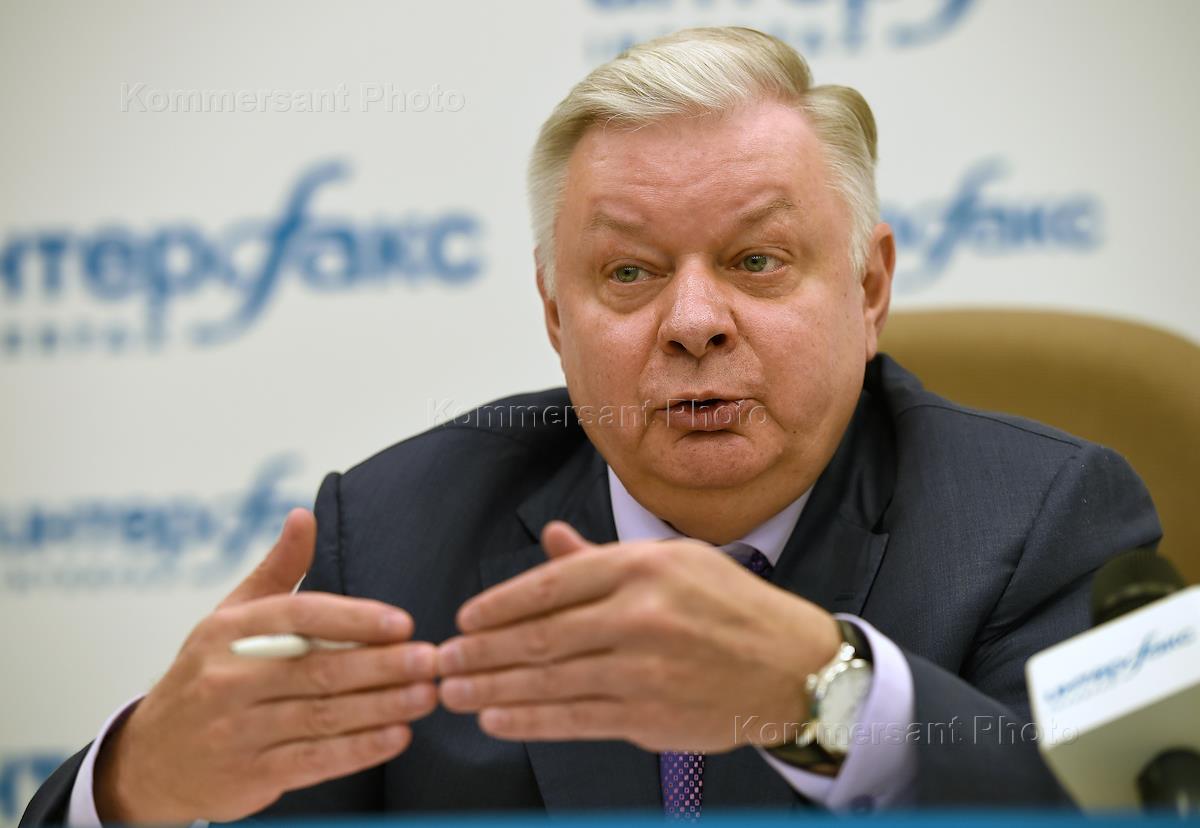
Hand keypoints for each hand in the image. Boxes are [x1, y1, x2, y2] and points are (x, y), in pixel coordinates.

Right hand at [94, 509, 437, 823]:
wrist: (151, 760)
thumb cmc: (205, 675)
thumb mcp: (228, 618)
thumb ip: (276, 569)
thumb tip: (304, 514)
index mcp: (229, 634)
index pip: (300, 618)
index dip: (355, 619)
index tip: (403, 623)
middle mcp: (230, 680)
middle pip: (320, 670)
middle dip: (383, 665)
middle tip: (431, 659)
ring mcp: (238, 731)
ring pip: (324, 716)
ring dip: (382, 707)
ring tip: (427, 695)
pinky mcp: (251, 775)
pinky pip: (315, 760)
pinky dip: (360, 749)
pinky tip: (398, 736)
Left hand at [436, 521, 839, 752]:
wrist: (793, 666)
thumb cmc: (730, 605)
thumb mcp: (675, 562)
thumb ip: (605, 558)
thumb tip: (552, 541)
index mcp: (644, 567)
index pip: (551, 584)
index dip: (499, 605)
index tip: (465, 618)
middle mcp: (642, 616)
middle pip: (539, 637)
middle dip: (481, 652)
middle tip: (442, 660)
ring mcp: (645, 671)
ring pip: (549, 683)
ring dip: (491, 690)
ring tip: (453, 692)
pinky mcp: (649, 717)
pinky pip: (574, 720)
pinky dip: (529, 720)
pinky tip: (497, 718)